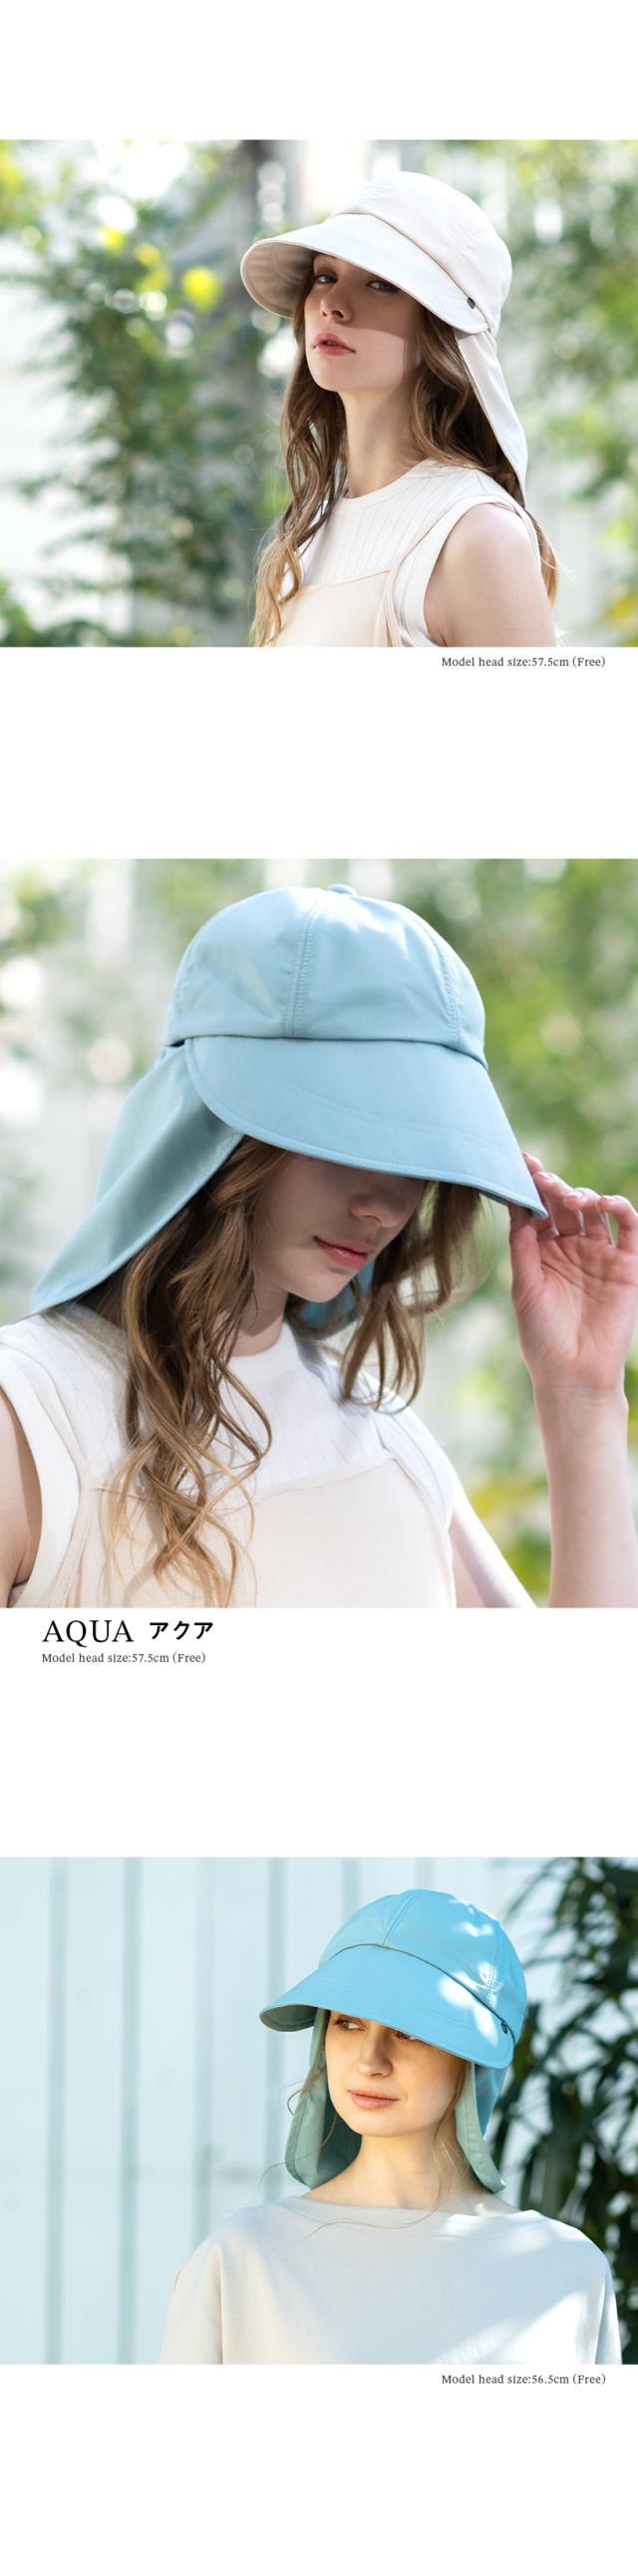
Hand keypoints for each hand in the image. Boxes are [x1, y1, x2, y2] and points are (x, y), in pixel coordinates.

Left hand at [508, 1155, 637, 1405]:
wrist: (574, 1372)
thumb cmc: (541, 1336)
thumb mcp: (524, 1287)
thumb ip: (523, 1246)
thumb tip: (518, 1205)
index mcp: (544, 1253)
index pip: (538, 1211)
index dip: (531, 1187)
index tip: (520, 1163)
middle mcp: (573, 1249)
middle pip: (564, 1206)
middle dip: (553, 1188)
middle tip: (542, 1179)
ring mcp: (601, 1255)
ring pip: (595, 1211)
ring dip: (582, 1196)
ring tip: (568, 1199)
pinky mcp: (627, 1264)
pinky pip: (628, 1227)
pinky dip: (619, 1208)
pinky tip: (602, 1203)